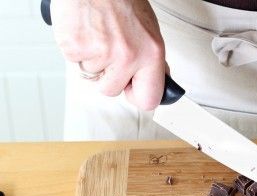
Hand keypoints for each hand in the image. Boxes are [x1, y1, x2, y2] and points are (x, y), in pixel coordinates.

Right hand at [51, 0, 165, 110]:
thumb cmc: (122, 0)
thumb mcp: (149, 30)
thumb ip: (151, 59)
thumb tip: (157, 80)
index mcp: (151, 53)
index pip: (149, 100)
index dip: (137, 96)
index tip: (132, 89)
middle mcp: (128, 56)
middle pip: (112, 91)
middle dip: (108, 76)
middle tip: (109, 50)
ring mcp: (101, 52)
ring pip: (91, 76)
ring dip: (92, 60)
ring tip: (97, 34)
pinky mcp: (75, 47)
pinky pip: (74, 62)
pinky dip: (76, 49)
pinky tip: (84, 30)